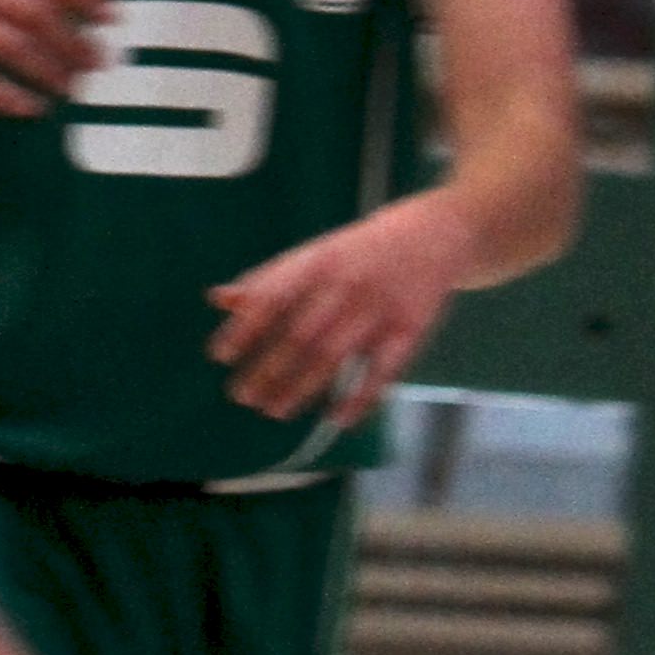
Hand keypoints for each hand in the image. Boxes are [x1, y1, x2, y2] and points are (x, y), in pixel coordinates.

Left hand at [208, 194, 469, 429]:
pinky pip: (382, 372)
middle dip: (268, 369)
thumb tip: (218, 300)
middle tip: (242, 397)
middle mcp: (346, 285)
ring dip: (301, 387)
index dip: (245, 328)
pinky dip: (359, 398)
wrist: (436, 234)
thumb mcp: (316, 254)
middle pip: (299, 335)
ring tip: (275, 410)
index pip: (272, 297)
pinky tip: (337, 419)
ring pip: (333, 357)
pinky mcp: (409, 330)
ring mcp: (379, 310)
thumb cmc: (362, 251)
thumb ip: (270, 279)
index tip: (220, 357)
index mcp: (318, 263)